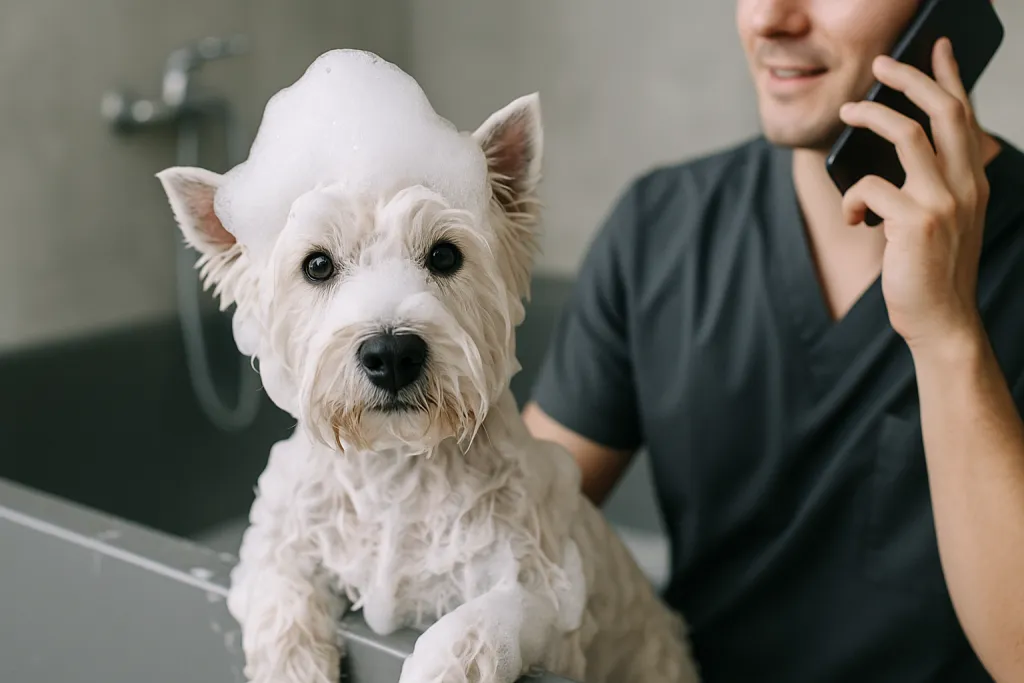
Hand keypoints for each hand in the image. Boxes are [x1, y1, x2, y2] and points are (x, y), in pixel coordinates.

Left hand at [837, 37, 991, 353]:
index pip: (964, 116)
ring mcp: (943, 201)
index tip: (936, 48)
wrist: (941, 321)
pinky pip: (870, 187)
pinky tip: (852, 216)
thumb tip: (890, 157)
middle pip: (942, 110)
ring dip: (871, 116)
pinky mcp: (915, 222)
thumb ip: (929, 187)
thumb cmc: (930, 271)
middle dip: (910, 78)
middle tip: (880, 64)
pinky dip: (852, 197)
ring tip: (847, 112)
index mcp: (972, 181)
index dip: (949, 78)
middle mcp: (965, 185)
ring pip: (907, 134)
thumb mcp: (941, 221)